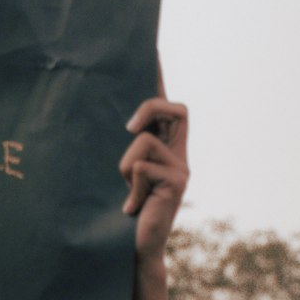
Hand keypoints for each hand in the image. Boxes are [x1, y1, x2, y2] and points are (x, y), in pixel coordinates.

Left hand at [119, 96, 188, 262]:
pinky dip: (130, 187)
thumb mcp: (124, 174)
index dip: (162, 81)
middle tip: (128, 128)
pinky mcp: (177, 182)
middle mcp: (180, 156)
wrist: (136, 248)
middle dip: (150, 108)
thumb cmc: (124, 211)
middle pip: (177, 109)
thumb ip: (128, 149)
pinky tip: (132, 207)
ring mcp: (182, 169)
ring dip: (124, 166)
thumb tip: (118, 124)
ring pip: (143, 142)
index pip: (171, 109)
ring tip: (128, 193)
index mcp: (168, 150)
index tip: (151, 51)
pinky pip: (139, 166)